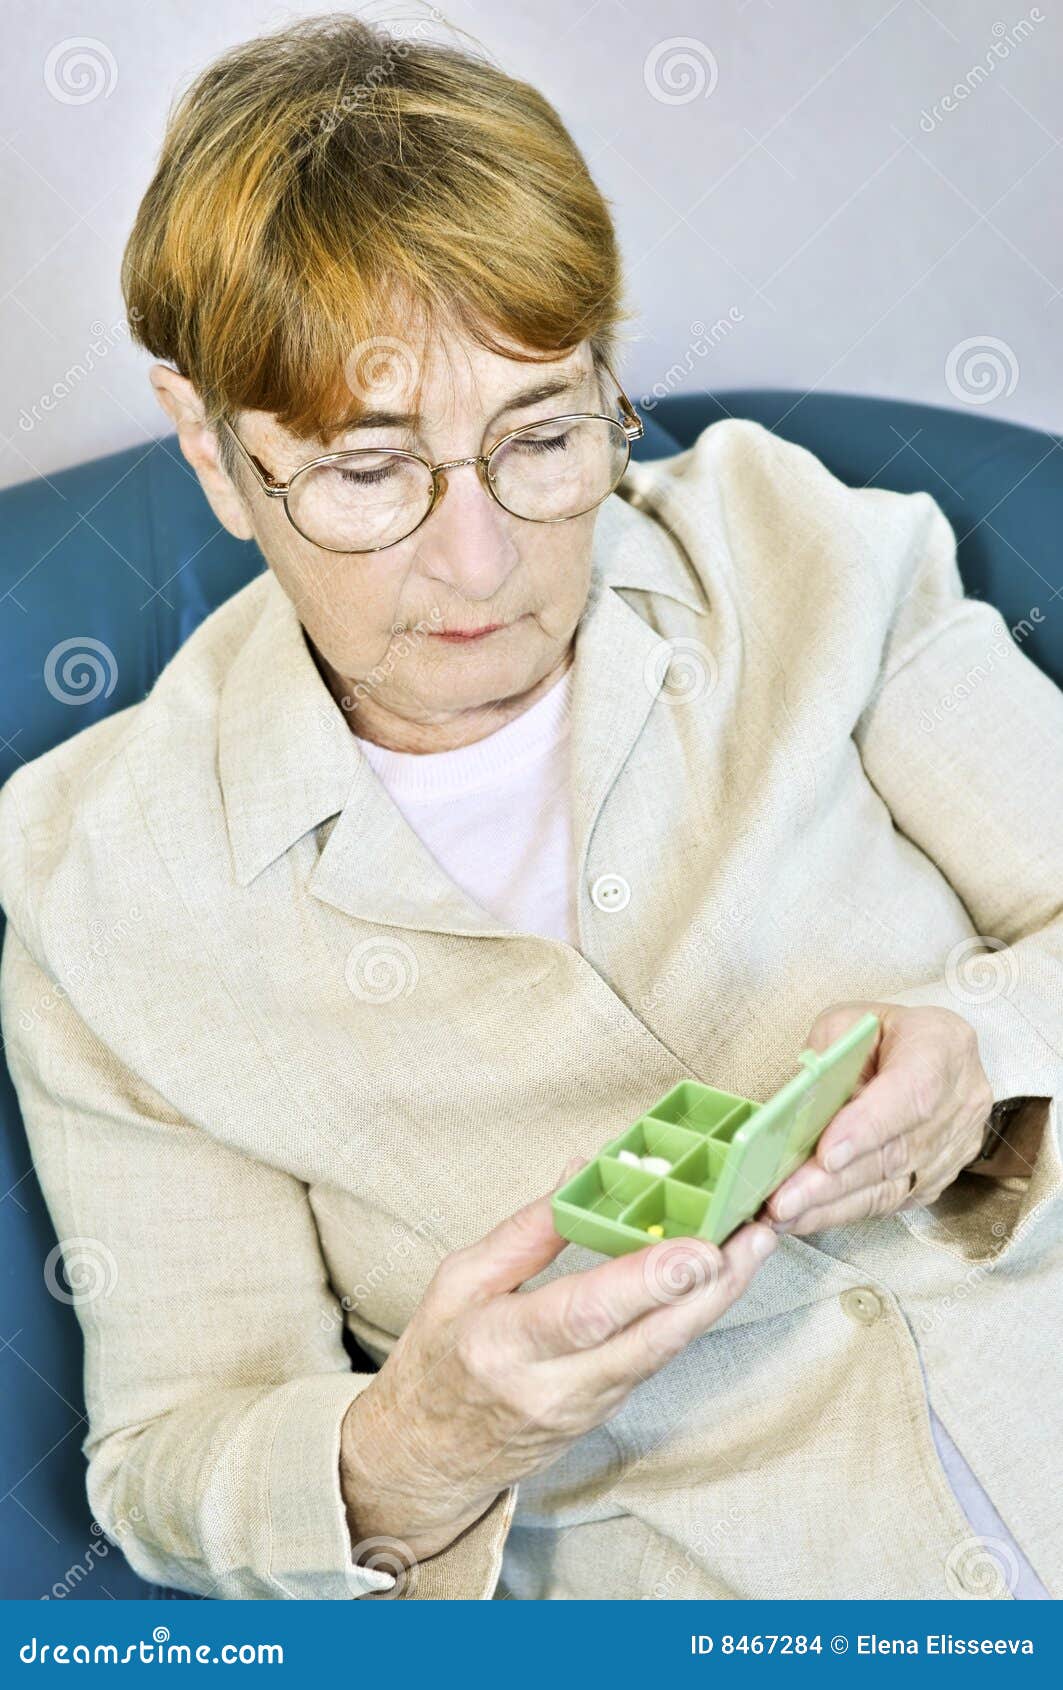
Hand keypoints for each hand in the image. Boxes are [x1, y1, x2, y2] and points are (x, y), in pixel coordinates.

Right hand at [339, 1167, 777, 1563]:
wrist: (428, 1455)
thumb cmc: (438, 1358)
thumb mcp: (459, 1281)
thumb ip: (525, 1231)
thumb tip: (581, 1172)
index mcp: (502, 1345)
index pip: (588, 1314)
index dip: (649, 1281)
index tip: (699, 1247)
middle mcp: (552, 1387)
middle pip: (648, 1340)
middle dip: (710, 1288)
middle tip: (754, 1234)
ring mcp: (586, 1408)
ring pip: (665, 1352)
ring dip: (715, 1299)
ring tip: (754, 1243)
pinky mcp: (608, 1414)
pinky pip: (657, 1360)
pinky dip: (692, 1317)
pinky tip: (720, 1278)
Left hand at [759, 1001, 993, 1236]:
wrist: (932, 1052)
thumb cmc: (883, 1034)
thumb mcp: (850, 1021)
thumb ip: (829, 1057)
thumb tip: (801, 1111)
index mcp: (943, 1046)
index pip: (912, 1095)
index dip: (868, 1128)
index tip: (825, 1155)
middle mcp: (961, 1101)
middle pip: (896, 1152)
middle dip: (833, 1180)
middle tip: (783, 1198)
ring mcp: (956, 1145)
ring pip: (893, 1186)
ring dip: (831, 1204)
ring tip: (783, 1214)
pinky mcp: (941, 1177)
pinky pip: (892, 1201)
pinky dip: (844, 1210)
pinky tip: (806, 1215)